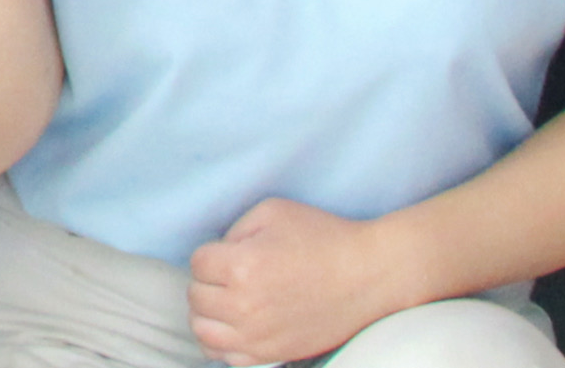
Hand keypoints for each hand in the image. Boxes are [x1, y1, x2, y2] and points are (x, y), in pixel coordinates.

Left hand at [189, 196, 405, 364]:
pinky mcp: (273, 354)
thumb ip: (235, 230)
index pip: (197, 263)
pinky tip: (235, 326)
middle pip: (196, 297)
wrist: (368, 276)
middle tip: (228, 275)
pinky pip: (227, 357)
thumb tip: (217, 252)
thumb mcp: (273, 212)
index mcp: (242, 266)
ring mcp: (258, 335)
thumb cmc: (324, 238)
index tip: (230, 252)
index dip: (211, 254)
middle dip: (208, 282)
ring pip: (203, 331)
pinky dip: (222, 342)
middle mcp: (245, 305)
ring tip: (225, 301)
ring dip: (207, 314)